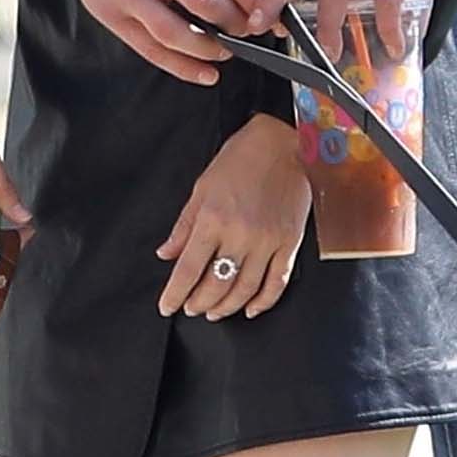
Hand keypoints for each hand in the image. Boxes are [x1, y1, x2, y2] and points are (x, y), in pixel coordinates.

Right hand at [43, 0, 267, 88]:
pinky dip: (181, 67)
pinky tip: (205, 74)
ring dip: (210, 48)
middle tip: (252, 31)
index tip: (273, 15)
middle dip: (236, 23)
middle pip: (203, 2)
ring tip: (227, 50)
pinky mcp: (112, 16)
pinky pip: (150, 49)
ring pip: (176, 32)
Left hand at [157, 115, 309, 320]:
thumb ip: (184, 225)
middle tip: (190, 308)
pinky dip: (262, 302)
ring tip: (214, 311)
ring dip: (226, 306)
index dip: (174, 294)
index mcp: (213, 219)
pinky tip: (249, 309)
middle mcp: (240, 235)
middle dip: (198, 303)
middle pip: (215, 284)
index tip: (167, 306)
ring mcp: (268, 242)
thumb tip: (166, 253)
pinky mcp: (289, 244)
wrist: (285, 145)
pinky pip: (276, 282)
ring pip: (244, 289)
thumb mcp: (202, 188)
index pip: (188, 269)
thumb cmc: (241, 159)